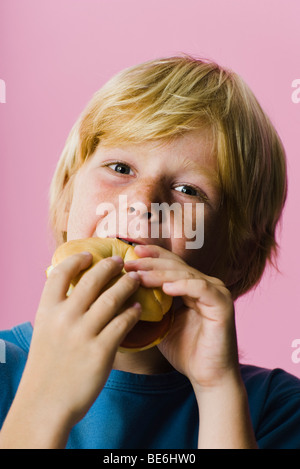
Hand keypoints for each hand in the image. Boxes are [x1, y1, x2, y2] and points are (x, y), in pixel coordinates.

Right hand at [18, 252, 141, 429]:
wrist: (45, 404)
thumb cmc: (46, 368)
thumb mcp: (44, 333)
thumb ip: (58, 312)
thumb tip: (74, 293)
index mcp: (47, 311)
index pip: (60, 273)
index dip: (77, 260)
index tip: (89, 255)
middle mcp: (64, 318)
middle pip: (92, 280)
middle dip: (110, 266)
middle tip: (121, 261)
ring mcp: (83, 334)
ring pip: (112, 297)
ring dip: (127, 284)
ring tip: (135, 279)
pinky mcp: (101, 351)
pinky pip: (123, 323)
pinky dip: (132, 312)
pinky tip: (138, 308)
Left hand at [125, 245, 238, 389]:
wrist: (208, 378)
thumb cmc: (186, 352)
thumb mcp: (162, 324)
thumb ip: (151, 307)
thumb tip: (123, 295)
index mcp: (193, 287)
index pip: (171, 264)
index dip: (151, 256)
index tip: (129, 252)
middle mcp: (206, 285)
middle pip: (176, 266)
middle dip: (150, 262)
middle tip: (129, 260)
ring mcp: (216, 292)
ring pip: (184, 274)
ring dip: (160, 273)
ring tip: (139, 275)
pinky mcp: (222, 304)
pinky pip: (200, 288)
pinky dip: (182, 286)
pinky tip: (165, 287)